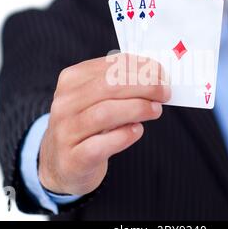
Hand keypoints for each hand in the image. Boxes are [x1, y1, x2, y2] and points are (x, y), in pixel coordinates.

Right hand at [38, 53, 169, 194]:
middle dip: (144, 86)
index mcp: (72, 80)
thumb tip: (155, 76)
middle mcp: (65, 103)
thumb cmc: (88, 125)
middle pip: (109, 85)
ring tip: (155, 110)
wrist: (62, 162)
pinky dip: (124, 136)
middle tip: (164, 92)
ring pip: (105, 112)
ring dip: (138, 109)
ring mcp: (66, 131)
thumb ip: (120, 85)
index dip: (141, 68)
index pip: (110, 66)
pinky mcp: (73, 158)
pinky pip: (101, 145)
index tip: (161, 74)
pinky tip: (137, 130)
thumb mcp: (96, 99)